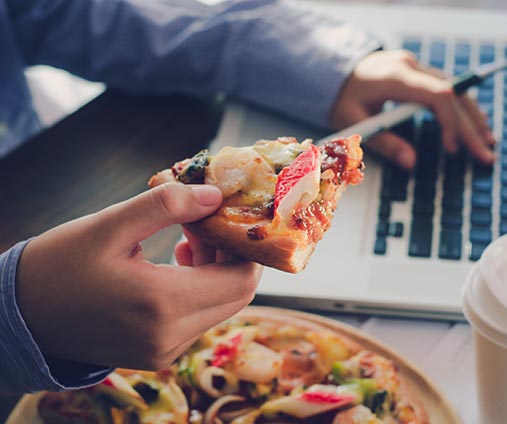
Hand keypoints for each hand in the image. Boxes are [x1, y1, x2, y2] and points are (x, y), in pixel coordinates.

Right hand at [16, 183, 261, 369]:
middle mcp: (170, 336)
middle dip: (230, 254)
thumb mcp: (109, 225)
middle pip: (236, 294)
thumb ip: (166, 206)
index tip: (224, 215)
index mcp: (161, 304)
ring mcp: (165, 350)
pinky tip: (176, 263)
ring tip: (187, 237)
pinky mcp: (158, 353)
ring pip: (220, 306)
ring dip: (215, 270)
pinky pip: (198, 319)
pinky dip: (200, 289)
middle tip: (203, 222)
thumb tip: (214, 196)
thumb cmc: (58, 265)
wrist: (19, 317)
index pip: (241, 280)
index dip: (244, 246)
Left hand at [331, 50, 494, 168]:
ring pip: (456, 90)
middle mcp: (411, 66)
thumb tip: (411, 163)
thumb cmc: (340, 97)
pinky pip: (448, 90)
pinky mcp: (419, 72)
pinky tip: (476, 126)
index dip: (450, 122)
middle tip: (485, 155)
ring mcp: (417, 66)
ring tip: (488, 143)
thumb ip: (383, 141)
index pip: (437, 95)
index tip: (453, 149)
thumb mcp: (353, 122)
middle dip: (470, 128)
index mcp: (395, 76)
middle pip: (453, 95)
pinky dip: (463, 109)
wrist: (332, 69)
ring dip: (473, 117)